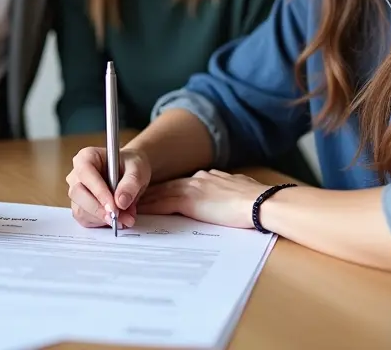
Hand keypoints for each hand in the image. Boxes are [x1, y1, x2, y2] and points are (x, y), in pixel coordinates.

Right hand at [66, 145, 149, 228]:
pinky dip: (101, 223)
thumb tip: (121, 202)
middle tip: (121, 218)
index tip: (114, 207)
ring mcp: (76, 192)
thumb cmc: (131, 165)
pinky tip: (117, 219)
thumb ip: (131, 183)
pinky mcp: (80, 207)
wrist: (130, 172)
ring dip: (103, 218)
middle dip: (100, 209)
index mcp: (86, 157)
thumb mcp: (137, 169)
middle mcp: (76, 174)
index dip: (98, 191)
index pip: (85, 173)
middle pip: (78, 194)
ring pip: (80, 210)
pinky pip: (85, 219)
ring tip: (126, 217)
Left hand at [138, 170, 267, 228]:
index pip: (181, 184)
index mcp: (209, 177)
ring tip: (129, 206)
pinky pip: (164, 204)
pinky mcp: (190, 200)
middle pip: (167, 186)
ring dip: (145, 200)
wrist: (261, 202)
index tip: (155, 195)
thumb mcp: (239, 191)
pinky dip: (150, 208)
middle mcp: (198, 179)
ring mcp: (193, 187)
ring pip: (161, 193)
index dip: (167, 190)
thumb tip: (226, 198)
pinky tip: (139, 214)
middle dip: (150, 193)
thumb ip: (227, 192)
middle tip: (132, 199)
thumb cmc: (257, 201)